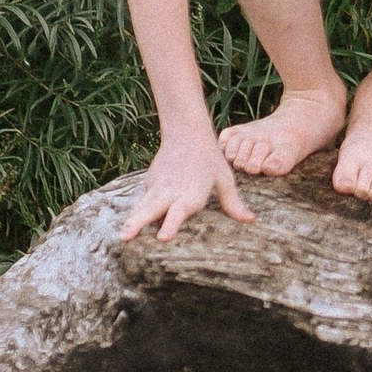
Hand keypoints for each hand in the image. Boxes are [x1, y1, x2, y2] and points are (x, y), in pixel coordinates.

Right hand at [117, 130, 256, 243]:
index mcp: (190, 193)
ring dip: (131, 221)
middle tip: (126, 237)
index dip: (171, 224)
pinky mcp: (149, 185)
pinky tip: (127, 229)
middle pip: (152, 209)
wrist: (186, 134)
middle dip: (138, 224)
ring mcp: (157, 188)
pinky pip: (141, 203)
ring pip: (142, 206)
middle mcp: (171, 192)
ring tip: (121, 237)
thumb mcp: (224, 179)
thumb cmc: (209, 160)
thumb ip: (233, 203)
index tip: (163, 238)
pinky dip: (134, 215)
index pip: (178, 211)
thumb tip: (250, 220)